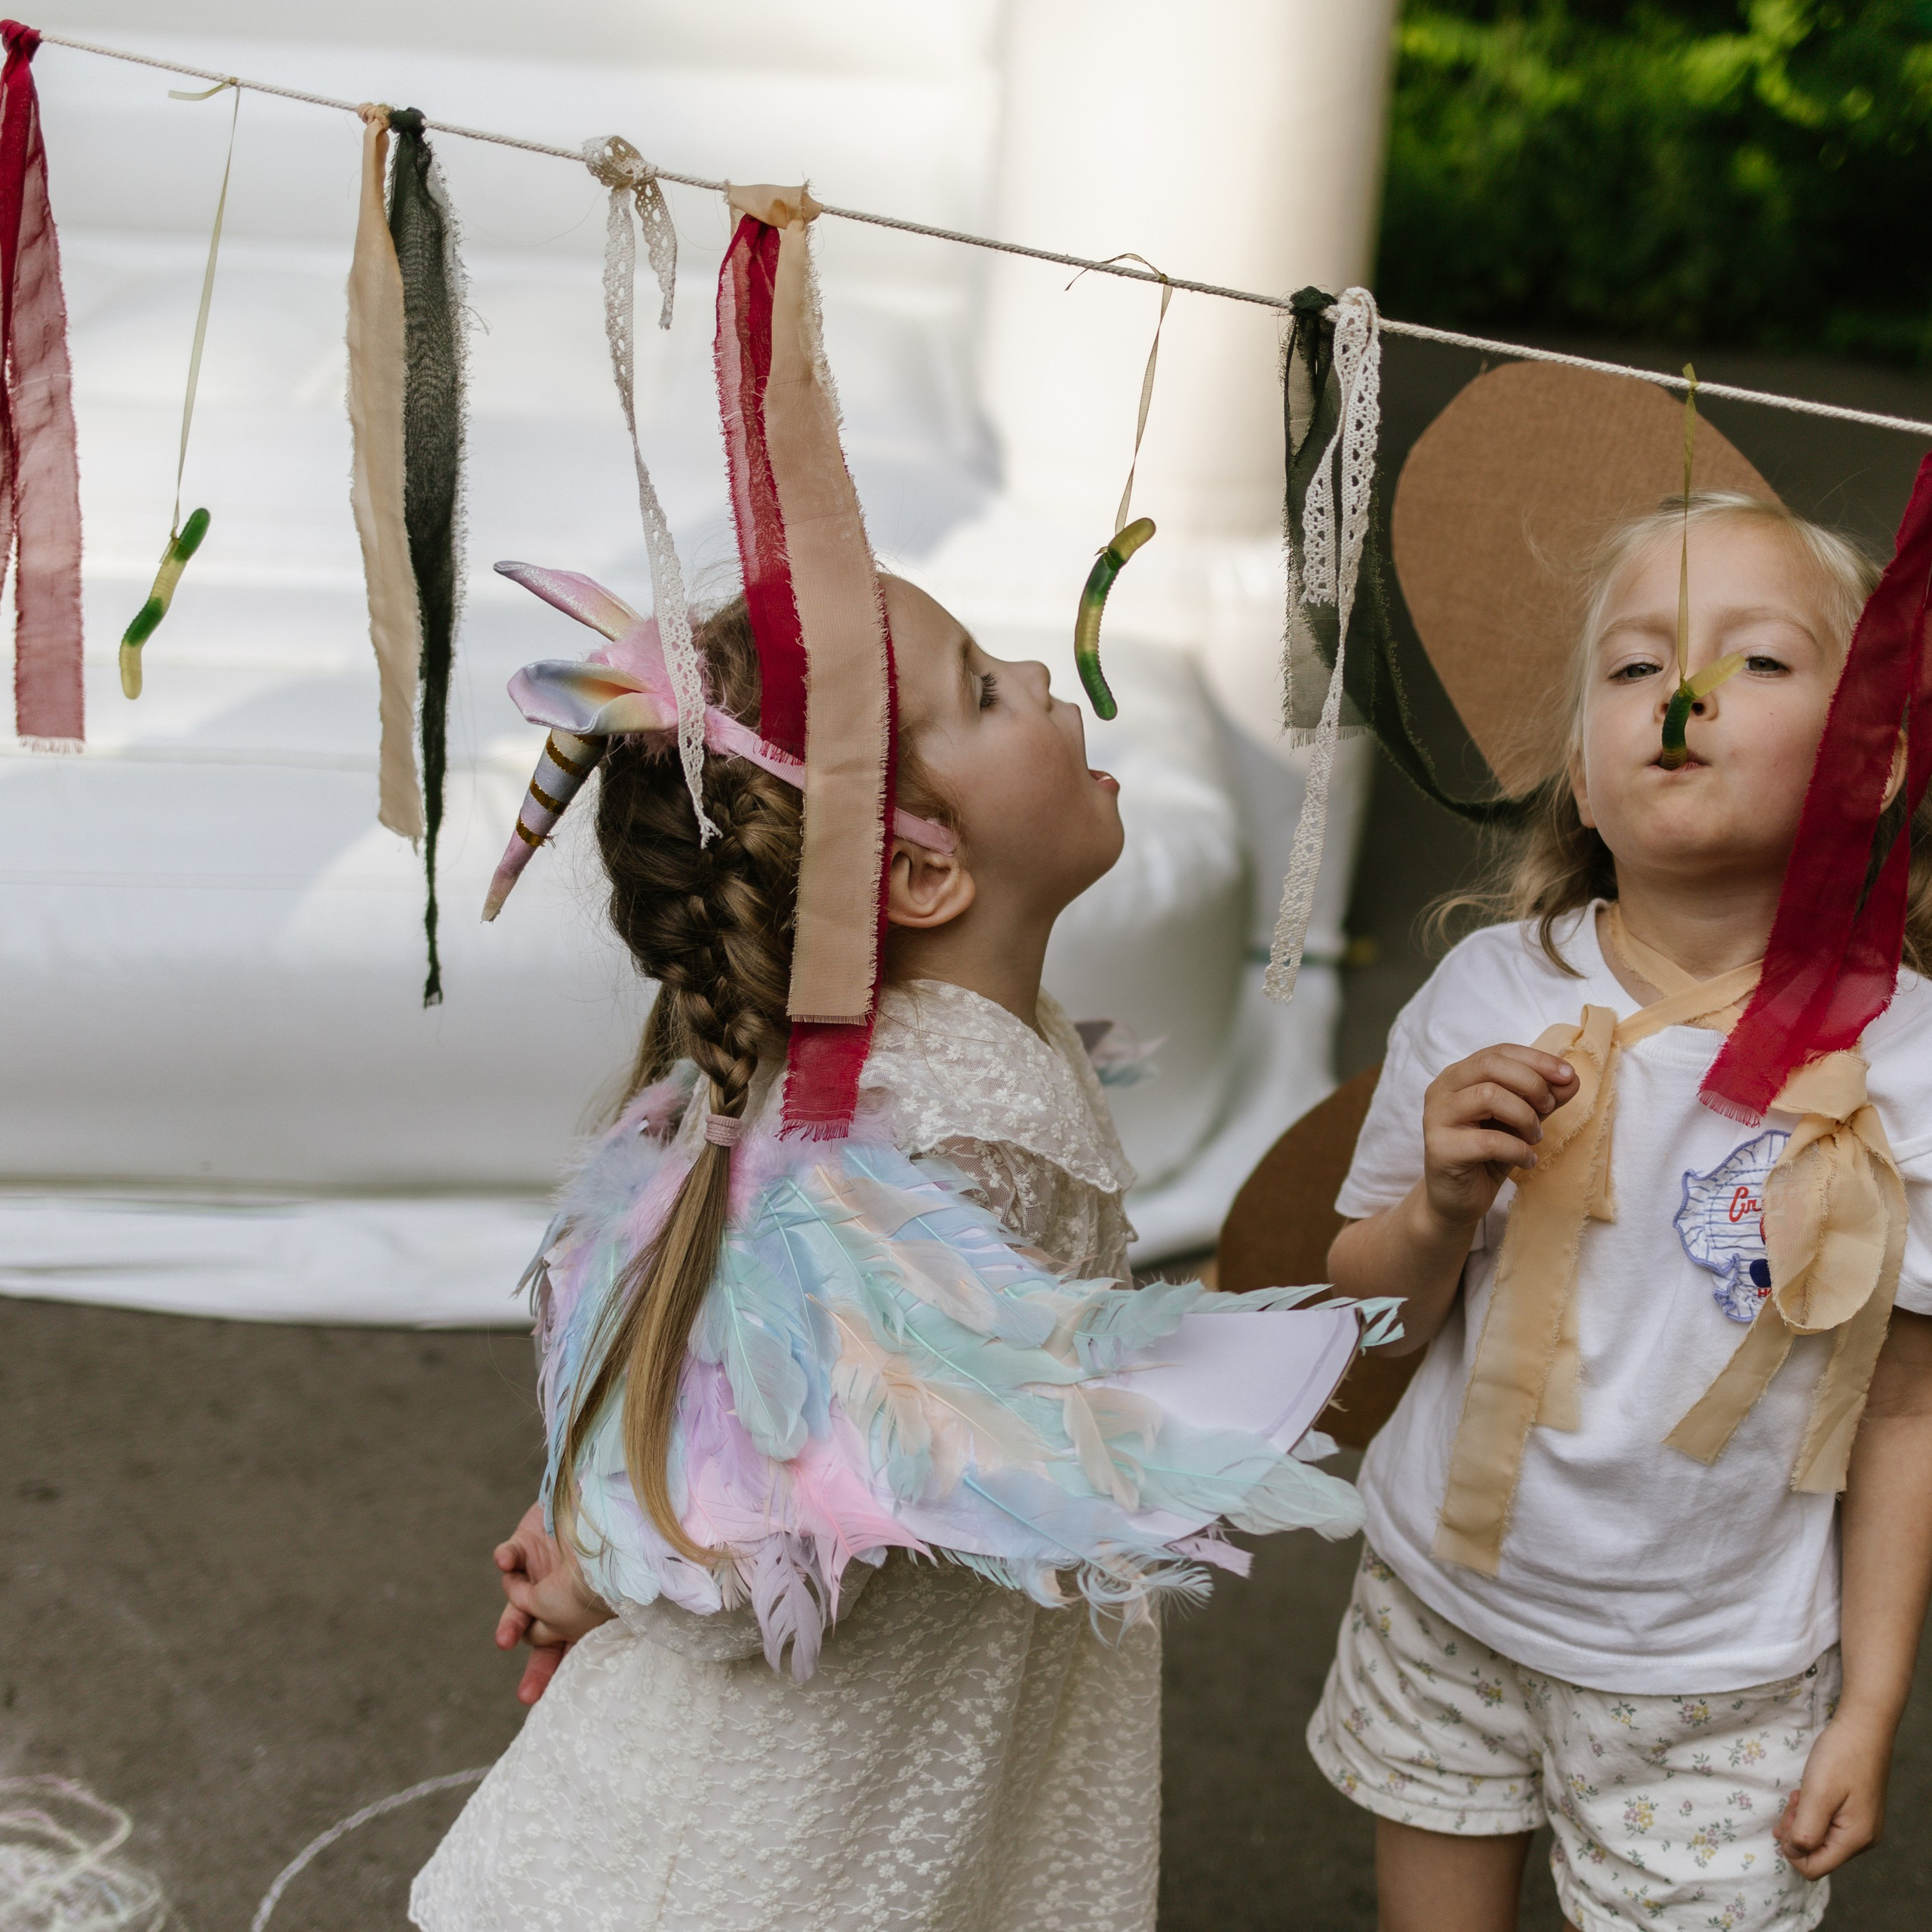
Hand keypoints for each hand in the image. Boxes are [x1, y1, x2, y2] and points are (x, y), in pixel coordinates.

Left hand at [493, 1500, 613, 1705]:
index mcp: (581, 1610)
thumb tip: (517, 1629)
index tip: (531, 1699)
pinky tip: (507, 1562)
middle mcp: (560, 1593)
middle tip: (522, 1692)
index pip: (562, 1645)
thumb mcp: (565, 1607)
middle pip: (536, 1629)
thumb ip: (535, 1619)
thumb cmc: (592, 1568)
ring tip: (504, 1640)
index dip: (547, 1671)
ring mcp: (544, 1567)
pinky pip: (508, 1556)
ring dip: (510, 1619)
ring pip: (515, 1597)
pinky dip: (505, 1559)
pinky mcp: (528, 1540)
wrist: (604, 1508)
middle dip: (527, 1652)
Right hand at [1420, 1045, 1577, 1230]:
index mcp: (1458, 1076)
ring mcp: (1436, 1118)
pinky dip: (1518, 1150)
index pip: (1499, 1052)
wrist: (1457, 1200)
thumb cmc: (1487, 1155)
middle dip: (1531, 1083)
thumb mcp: (1520, 1122)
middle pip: (1490, 1065)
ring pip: (1488, 1095)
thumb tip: (1572, 1079)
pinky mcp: (1440, 1149)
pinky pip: (1488, 1141)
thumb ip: (1542, 1099)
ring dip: (1524, 1116)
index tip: (1569, 1076)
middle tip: (1548, 1108)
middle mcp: (1441, 1090)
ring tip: (1535, 1137)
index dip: (1537, 1060)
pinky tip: (1527, 1160)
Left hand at [1775, 1705, 1893, 1878]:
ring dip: (1802, 1820)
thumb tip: (1795, 1854)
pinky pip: (1827, 1824)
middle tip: (1793, 1802)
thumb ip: (1805, 1830)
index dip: (1791, 1849)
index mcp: (1854, 1840)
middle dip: (1796, 1831)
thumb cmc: (1840, 1758)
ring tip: (1800, 1794)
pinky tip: (1808, 1792)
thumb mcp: (1817, 1795)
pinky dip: (1812, 1812)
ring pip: (1819, 1838)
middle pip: (1816, 1854)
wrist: (1863, 1728)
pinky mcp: (1856, 1813)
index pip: (1813, 1868)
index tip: (1786, 1818)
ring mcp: (1861, 1827)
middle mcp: (1861, 1840)